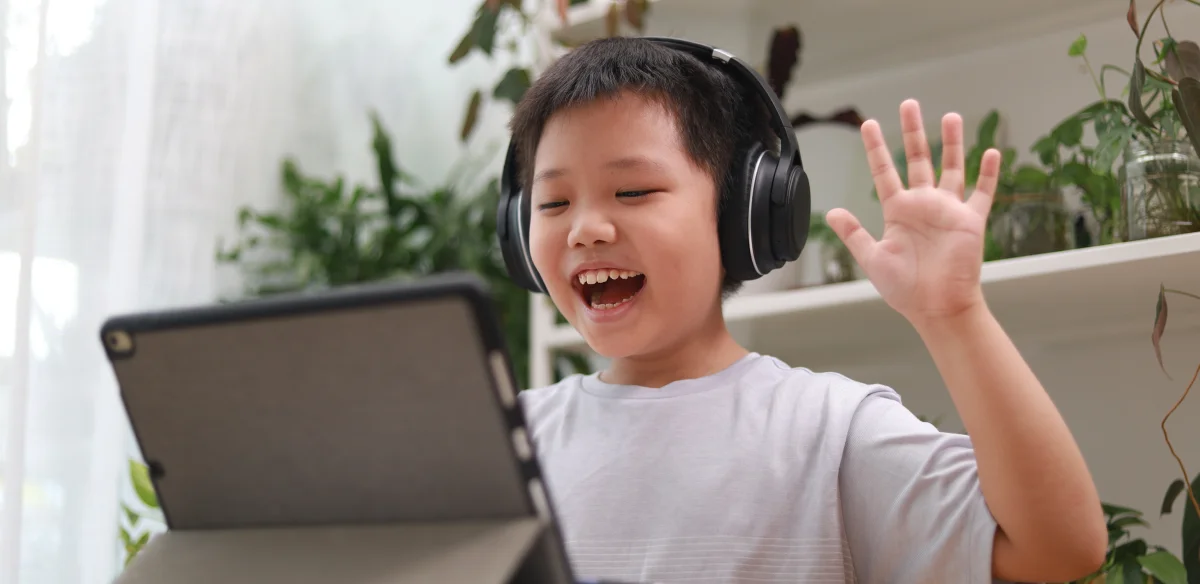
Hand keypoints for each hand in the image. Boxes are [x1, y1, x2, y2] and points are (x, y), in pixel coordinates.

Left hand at [826, 99, 1001, 325]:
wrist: (936, 307)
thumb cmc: (905, 288)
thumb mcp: (873, 258)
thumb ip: (854, 234)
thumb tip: (832, 212)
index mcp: (898, 211)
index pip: (884, 171)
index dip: (876, 148)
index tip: (868, 124)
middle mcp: (923, 205)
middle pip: (918, 159)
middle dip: (913, 132)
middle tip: (909, 104)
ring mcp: (948, 210)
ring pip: (952, 167)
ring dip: (952, 143)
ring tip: (951, 115)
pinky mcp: (971, 221)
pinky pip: (982, 193)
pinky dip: (989, 173)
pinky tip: (992, 151)